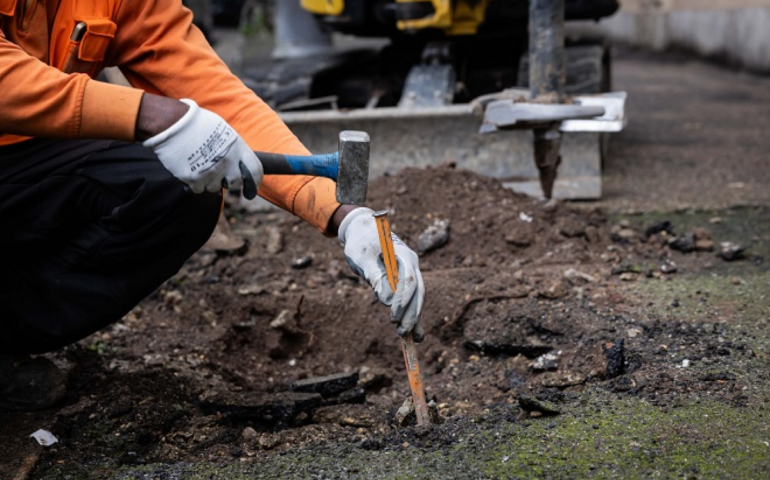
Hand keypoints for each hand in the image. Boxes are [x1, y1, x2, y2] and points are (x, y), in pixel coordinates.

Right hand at [141, 99, 262, 198]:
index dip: (255, 181)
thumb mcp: (223, 130)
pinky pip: (199, 189)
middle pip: (235, 183)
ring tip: (200, 164)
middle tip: (219, 172)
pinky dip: (195, 182)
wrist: (172, 123)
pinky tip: (190, 168)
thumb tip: (238, 160)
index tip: (251, 188)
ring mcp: (211, 172)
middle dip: (229, 180)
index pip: (255, 170)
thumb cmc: (197, 122)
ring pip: (216, 187)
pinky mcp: (195, 179)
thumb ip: (233, 147)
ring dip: (210, 180)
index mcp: (237, 148)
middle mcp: (227, 162)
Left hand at [338, 207, 425, 340]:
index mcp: (404, 255)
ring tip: (413, 339)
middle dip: (411, 313)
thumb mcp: (362, 257)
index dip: (403, 300)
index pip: (410, 280)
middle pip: (417, 292)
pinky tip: (414, 334)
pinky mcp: (403, 280)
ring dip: (414, 317)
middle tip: (402, 332)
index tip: (393, 315)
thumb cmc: (361, 241)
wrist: (362, 229)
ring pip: (417, 298)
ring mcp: (409, 272)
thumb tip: (386, 301)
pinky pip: (410, 299)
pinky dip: (411, 315)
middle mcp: (411, 264)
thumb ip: (375, 277)